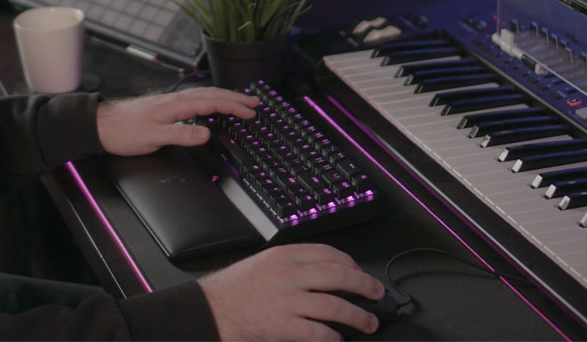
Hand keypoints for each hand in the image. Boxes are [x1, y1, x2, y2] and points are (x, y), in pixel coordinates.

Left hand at [96, 87, 258, 156]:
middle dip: (235, 98)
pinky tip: (212, 106)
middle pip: (212, 94)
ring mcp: (172, 101)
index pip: (213, 102)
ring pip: (205, 95)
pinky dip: (211, 100)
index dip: (234, 106)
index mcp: (177, 104)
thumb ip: (181, 135)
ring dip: (225, 98)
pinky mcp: (167, 106)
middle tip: (255, 103)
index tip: (250, 111)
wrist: (103, 125)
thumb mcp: (154, 137)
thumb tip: (207, 133)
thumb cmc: (125, 131)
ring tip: (240, 102)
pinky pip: (197, 99)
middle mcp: (176, 99)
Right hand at [199, 244, 385, 340]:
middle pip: (339, 275)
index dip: (351, 264)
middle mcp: (288, 275)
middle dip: (365, 285)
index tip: (360, 272)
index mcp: (284, 256)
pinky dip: (334, 337)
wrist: (209, 310)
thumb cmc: (233, 289)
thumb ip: (291, 264)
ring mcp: (287, 301)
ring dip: (358, 316)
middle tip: (377, 293)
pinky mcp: (283, 326)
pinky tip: (339, 339)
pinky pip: (319, 332)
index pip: (329, 253)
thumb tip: (324, 273)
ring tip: (369, 322)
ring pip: (335, 305)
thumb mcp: (263, 263)